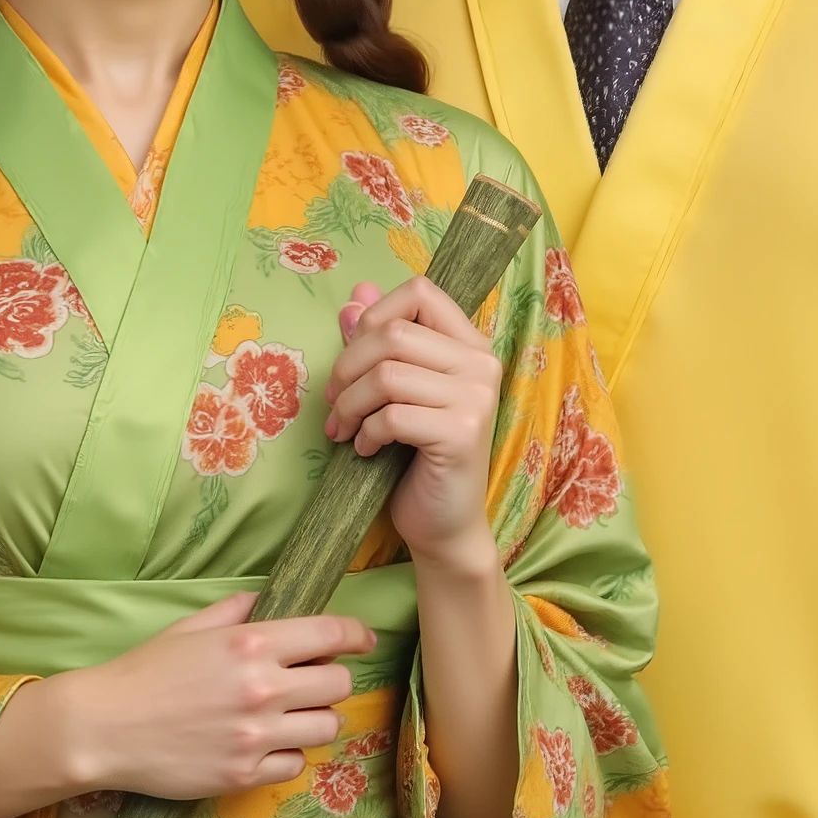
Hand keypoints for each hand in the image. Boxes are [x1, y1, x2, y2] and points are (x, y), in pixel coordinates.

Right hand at [51, 591, 373, 800]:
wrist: (103, 728)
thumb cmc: (144, 671)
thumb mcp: (191, 628)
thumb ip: (238, 611)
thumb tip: (270, 602)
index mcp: (251, 644)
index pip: (329, 635)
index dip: (355, 634)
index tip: (363, 638)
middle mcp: (263, 689)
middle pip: (338, 684)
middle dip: (331, 678)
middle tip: (311, 680)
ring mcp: (256, 736)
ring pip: (327, 727)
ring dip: (315, 717)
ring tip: (292, 714)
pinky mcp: (244, 775)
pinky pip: (295, 764)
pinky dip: (288, 753)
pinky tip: (266, 743)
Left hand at [325, 276, 503, 570]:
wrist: (444, 526)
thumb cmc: (416, 455)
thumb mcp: (393, 391)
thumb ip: (378, 342)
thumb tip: (354, 298)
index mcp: (469, 344)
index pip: (420, 291)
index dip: (375, 315)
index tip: (354, 356)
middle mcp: (481, 363)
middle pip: (393, 333)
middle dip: (347, 367)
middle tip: (336, 402)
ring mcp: (477, 398)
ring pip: (387, 374)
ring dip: (351, 404)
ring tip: (345, 427)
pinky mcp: (462, 432)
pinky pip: (392, 415)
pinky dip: (366, 432)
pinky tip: (366, 450)